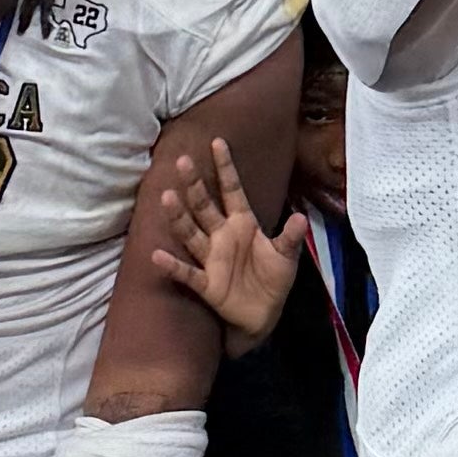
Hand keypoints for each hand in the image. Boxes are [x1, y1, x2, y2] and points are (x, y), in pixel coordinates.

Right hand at [146, 132, 295, 346]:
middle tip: (183, 161)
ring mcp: (212, 259)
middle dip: (195, 185)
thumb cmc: (273, 280)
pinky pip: (187, 273)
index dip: (226, 167)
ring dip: (179, 217)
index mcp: (243, 224)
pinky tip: (156, 255)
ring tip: (167, 197)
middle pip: (205, 206)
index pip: (232, 190)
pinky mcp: (207, 284)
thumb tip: (301, 218)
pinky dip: (172, 266)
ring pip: (192, 233)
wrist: (263, 314)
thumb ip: (290, 237)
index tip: (218, 141)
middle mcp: (223, 236)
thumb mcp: (286, 257)